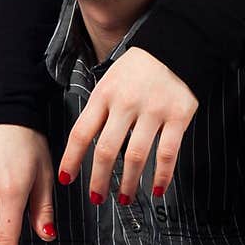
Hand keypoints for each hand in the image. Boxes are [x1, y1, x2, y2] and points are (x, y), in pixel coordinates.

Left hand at [59, 47, 197, 202]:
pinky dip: (162, 176)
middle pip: (106, 150)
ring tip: (125, 198)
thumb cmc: (138, 68)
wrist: (174, 45)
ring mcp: (153, 110)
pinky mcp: (178, 116)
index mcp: (105, 93)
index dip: (71, 159)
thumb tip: (86, 147)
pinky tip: (156, 189)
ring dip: (128, 183)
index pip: (81, 132)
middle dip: (98, 180)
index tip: (66, 180)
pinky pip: (167, 153)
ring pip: (135, 156)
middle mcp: (126, 103)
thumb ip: (100, 110)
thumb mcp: (110, 80)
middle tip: (96, 198)